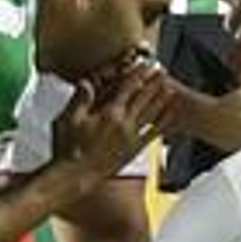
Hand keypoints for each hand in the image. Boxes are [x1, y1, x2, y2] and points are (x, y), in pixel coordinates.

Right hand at [51, 59, 172, 175]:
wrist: (77, 176)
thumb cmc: (70, 148)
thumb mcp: (69, 119)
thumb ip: (81, 99)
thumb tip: (87, 82)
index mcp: (109, 113)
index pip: (127, 88)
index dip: (137, 74)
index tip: (144, 65)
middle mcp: (124, 123)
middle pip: (143, 98)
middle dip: (153, 83)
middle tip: (162, 71)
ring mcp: (131, 136)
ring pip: (151, 113)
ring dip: (162, 99)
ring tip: (171, 88)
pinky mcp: (134, 149)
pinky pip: (152, 133)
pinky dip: (163, 123)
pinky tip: (170, 116)